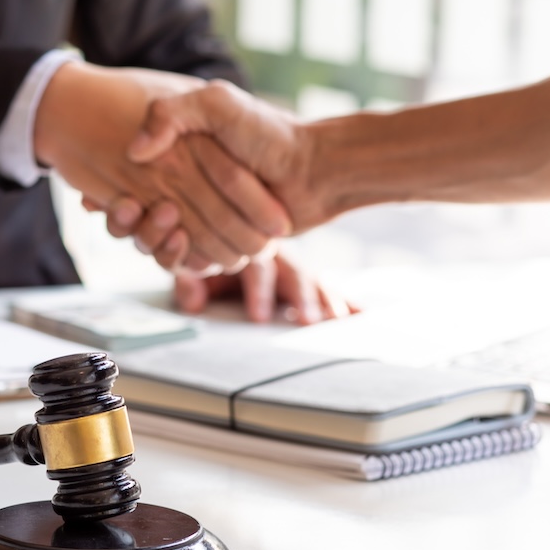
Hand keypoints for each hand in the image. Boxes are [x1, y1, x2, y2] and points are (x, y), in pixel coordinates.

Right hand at [35, 62, 290, 271]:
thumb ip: (172, 114)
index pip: (120, 184)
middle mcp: (179, 192)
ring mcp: (196, 221)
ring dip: (153, 241)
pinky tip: (182, 245)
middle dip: (128, 222)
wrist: (313, 170)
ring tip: (166, 228)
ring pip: (153, 245)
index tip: (109, 198)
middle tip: (135, 210)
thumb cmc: (266, 131)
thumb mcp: (218, 103)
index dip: (109, 197)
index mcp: (172, 160)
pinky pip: (182, 262)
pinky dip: (178, 259)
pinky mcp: (213, 247)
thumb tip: (135, 151)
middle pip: (132, 220)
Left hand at [172, 244, 354, 324]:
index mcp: (243, 243)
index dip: (258, 290)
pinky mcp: (304, 278)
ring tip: (340, 321)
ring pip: (314, 279)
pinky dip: (346, 299)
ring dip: (328, 300)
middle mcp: (272, 250)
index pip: (254, 265)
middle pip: (292, 270)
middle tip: (310, 322)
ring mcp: (290, 263)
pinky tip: (362, 314)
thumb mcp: (187, 264)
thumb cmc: (196, 250)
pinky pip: (328, 287)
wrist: (205, 227)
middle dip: (302, 297)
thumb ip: (187, 278)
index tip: (260, 317)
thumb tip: (193, 302)